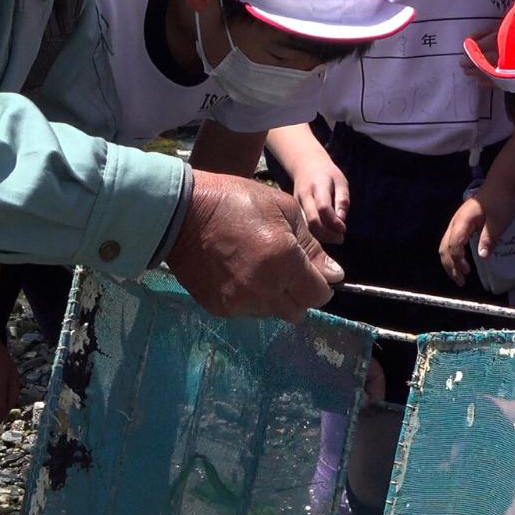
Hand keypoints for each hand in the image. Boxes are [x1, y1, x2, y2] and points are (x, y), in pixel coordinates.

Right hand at [167, 171, 342, 321]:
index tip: (313, 271)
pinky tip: (239, 273)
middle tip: (286, 268)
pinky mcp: (219, 308)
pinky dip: (251, 298)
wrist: (180, 213)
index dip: (321, 283)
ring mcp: (239, 302)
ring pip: (273, 313)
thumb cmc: (235, 201)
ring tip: (259, 267)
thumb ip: (311, 247)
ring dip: (275, 297)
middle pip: (298, 311)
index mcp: (284, 262)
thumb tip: (334, 275)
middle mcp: (264, 289)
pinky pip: (247, 311)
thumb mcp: (283, 210)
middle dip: (299, 292)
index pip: (319, 295)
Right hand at [289, 156, 349, 244]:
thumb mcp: (340, 182)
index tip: (344, 228)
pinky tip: (326, 235)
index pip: (323, 208)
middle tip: (340, 238)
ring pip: (306, 227)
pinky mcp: (294, 211)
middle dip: (327, 234)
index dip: (334, 222)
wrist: (306, 165)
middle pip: (312, 221)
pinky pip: (304, 226)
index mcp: (317, 186)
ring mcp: (297, 204)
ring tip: (335, 238)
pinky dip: (315, 234)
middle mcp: (304, 196)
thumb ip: (342, 200)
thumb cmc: (328, 174)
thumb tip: (341, 220)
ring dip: (321, 236)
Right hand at [438, 185, 514, 286]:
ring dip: (451, 261)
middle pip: (444, 247)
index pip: (453, 245)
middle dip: (450, 266)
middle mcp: (455, 222)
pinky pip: (451, 241)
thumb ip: (489, 238)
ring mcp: (457, 222)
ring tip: (461, 274)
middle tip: (460, 281)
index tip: (466, 273)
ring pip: (445, 244)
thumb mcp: (498, 221)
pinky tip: (462, 260)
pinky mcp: (461, 223)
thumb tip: (482, 256)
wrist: (501, 185)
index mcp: (462, 221)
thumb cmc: (500, 201)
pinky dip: (454, 254)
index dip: (457, 260)